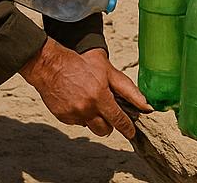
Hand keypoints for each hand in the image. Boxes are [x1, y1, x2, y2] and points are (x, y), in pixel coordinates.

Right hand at [19, 39, 150, 138]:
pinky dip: (81, 115)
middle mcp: (87, 109)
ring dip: (95, 120)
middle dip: (109, 124)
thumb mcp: (108, 70)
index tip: (131, 132)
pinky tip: (78, 100)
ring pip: (91, 126)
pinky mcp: (63, 117)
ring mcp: (74, 114)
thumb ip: (127, 89)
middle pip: (104, 130)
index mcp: (100, 96)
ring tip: (92, 102)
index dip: (127, 128)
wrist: (51, 66)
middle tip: (108, 112)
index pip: (118, 120)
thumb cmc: (81, 63)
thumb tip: (145, 104)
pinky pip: (78, 122)